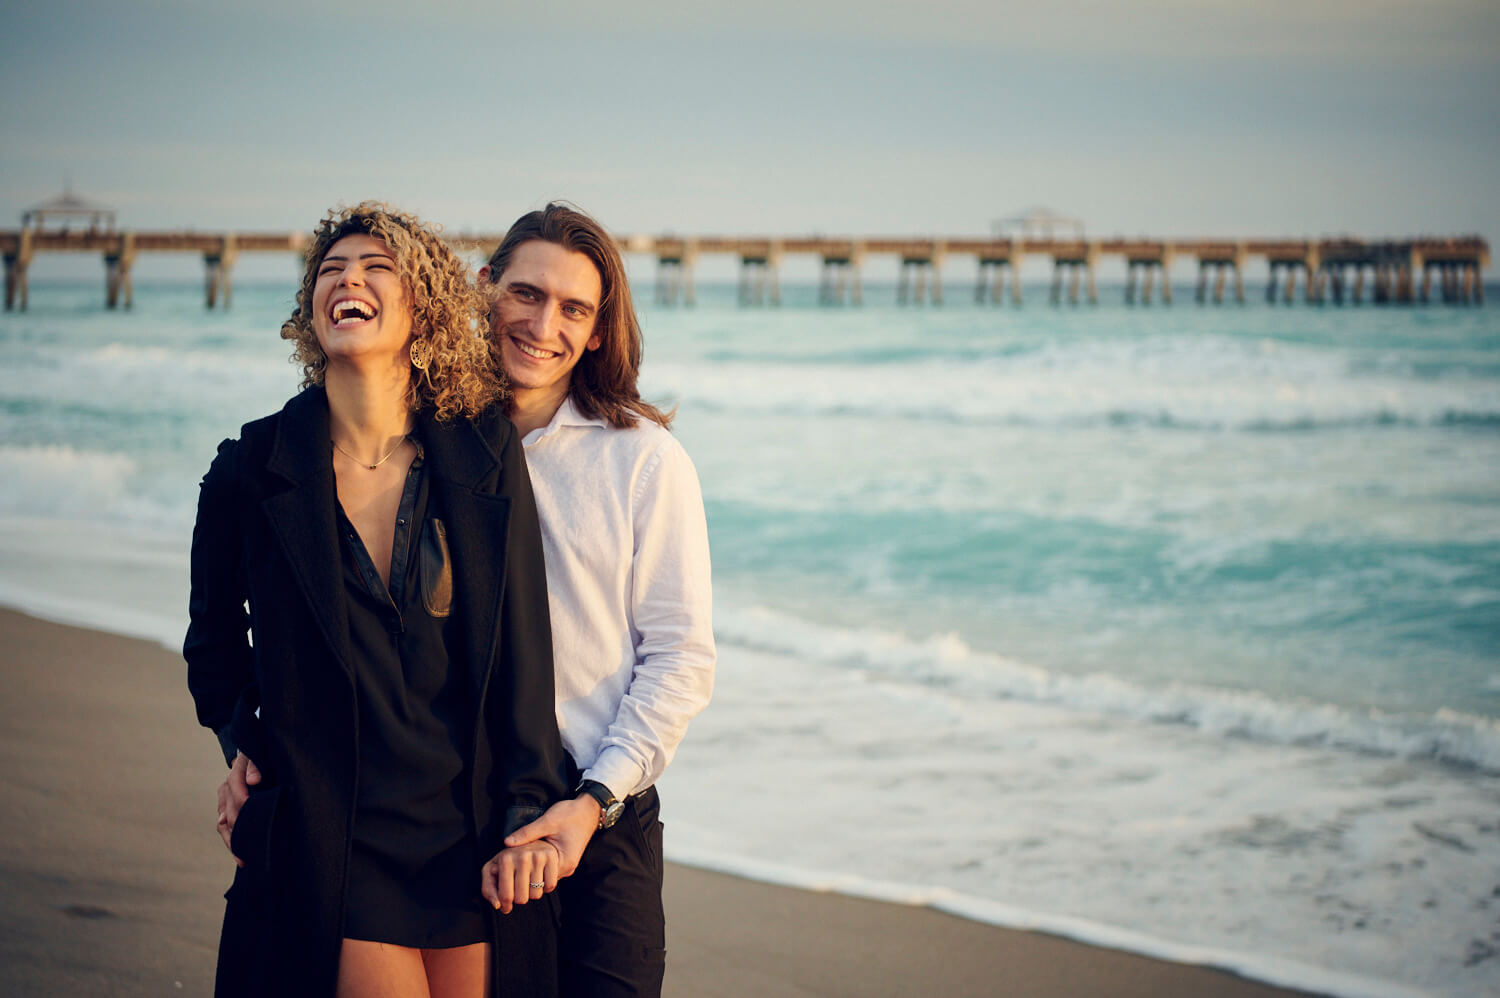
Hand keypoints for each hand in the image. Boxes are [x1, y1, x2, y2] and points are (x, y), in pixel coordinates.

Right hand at [215, 751, 260, 867]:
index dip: (244, 804)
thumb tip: (253, 780)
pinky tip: (239, 853)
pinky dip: (231, 839)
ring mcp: (224, 800)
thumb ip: (256, 766)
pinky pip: (224, 827)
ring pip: (223, 824)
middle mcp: (226, 788)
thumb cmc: (260, 757)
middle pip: (228, 812)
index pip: (237, 791)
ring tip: (242, 858)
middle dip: (238, 829)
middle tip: (250, 847)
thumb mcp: (259, 757)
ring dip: (232, 841)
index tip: (253, 818)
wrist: (254, 757)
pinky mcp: (225, 808)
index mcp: (235, 775)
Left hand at [481, 841, 560, 913]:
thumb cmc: (506, 860)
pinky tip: (540, 878)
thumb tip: (497, 905)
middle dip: (519, 899)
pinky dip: (546, 887)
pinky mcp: (551, 856)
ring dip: (533, 893)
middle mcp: (522, 857)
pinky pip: (550, 886)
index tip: (506, 907)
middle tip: (519, 890)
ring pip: (536, 894)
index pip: (505, 896)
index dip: (505, 906)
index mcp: (505, 859)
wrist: (527, 841)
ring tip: (529, 882)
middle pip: (521, 898)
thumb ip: (487, 890)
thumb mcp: (490, 871)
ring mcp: (538, 856)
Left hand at [503, 796, 601, 876]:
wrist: (588, 809)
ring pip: (545, 874)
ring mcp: (567, 865)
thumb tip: (507, 843)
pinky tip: (529, 857)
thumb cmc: (571, 815)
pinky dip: (539, 865)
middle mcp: (567, 868)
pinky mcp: (565, 859)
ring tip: (518, 862)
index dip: (525, 875)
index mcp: (564, 862)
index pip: (540, 880)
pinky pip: (549, 868)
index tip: (511, 870)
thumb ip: (527, 833)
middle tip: (511, 867)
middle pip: (542, 880)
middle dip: (527, 874)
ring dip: (533, 869)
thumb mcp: (547, 822)